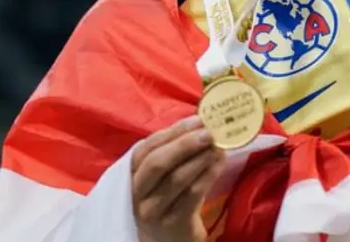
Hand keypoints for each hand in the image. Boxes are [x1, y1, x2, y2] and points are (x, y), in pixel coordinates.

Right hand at [131, 116, 224, 241]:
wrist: (166, 240)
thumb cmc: (165, 200)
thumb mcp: (159, 177)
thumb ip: (172, 153)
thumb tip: (199, 123)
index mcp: (130, 175)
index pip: (145, 149)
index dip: (172, 132)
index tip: (197, 119)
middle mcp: (137, 193)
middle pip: (158, 163)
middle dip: (185, 144)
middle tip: (208, 132)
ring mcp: (154, 210)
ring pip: (177, 179)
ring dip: (200, 158)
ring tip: (217, 146)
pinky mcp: (173, 223)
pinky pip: (192, 195)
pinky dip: (208, 176)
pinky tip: (218, 164)